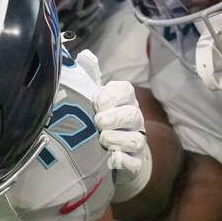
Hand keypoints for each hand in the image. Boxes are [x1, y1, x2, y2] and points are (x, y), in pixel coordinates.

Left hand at [93, 78, 151, 202]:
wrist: (111, 158)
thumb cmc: (100, 123)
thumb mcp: (95, 101)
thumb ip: (90, 79)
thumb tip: (85, 55)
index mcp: (124, 102)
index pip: (126, 91)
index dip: (112, 96)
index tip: (96, 102)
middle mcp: (134, 121)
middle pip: (133, 115)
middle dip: (115, 117)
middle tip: (98, 121)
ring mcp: (136, 143)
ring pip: (136, 139)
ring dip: (118, 139)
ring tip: (102, 139)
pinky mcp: (134, 165)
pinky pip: (133, 163)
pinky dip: (123, 161)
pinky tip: (111, 159)